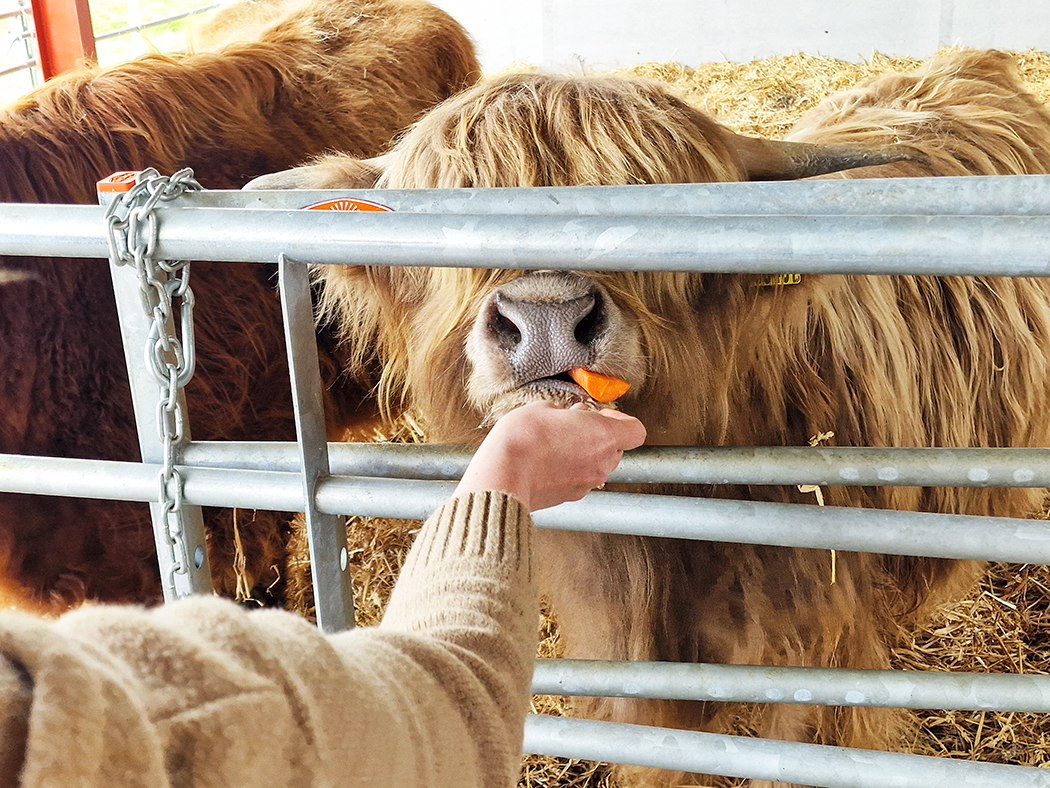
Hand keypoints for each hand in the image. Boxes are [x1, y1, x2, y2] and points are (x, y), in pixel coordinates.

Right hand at [454, 401, 646, 511]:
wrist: (502, 477)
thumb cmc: (523, 439)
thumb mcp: (543, 409)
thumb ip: (565, 412)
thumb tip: (571, 415)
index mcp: (603, 436)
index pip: (636, 431)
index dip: (623, 421)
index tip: (604, 414)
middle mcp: (601, 463)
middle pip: (616, 448)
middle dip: (599, 436)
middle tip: (575, 425)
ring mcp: (587, 483)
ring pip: (597, 465)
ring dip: (585, 453)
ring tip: (558, 442)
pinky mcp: (571, 497)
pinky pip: (580, 478)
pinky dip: (571, 469)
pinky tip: (548, 460)